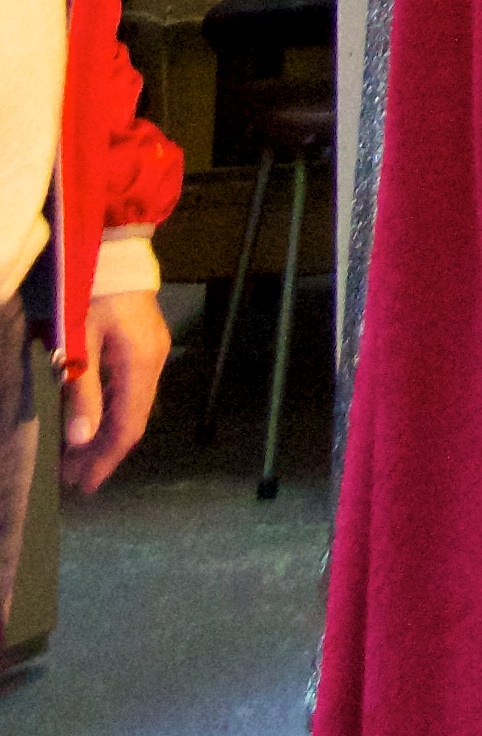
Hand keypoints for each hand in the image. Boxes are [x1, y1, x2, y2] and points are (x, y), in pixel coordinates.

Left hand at [62, 284, 169, 490]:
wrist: (116, 249)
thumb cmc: (93, 294)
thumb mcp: (80, 343)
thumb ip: (83, 392)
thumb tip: (81, 441)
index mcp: (141, 364)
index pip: (128, 426)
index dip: (106, 459)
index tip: (84, 485)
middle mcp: (155, 362)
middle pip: (133, 420)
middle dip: (103, 452)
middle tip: (72, 477)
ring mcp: (155, 352)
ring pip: (134, 406)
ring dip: (106, 433)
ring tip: (77, 456)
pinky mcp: (148, 344)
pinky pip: (133, 390)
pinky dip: (112, 411)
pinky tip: (92, 420)